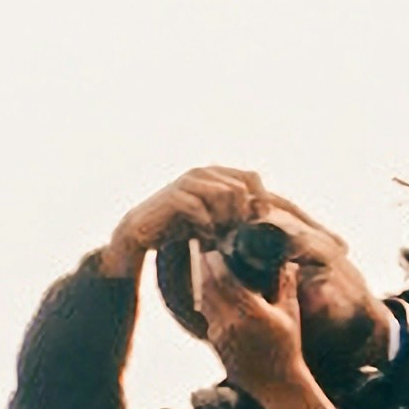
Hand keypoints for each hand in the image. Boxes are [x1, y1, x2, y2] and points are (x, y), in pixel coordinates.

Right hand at [103, 165, 267, 268]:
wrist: (141, 233)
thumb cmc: (179, 227)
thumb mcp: (214, 220)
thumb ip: (237, 213)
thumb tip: (266, 211)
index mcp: (215, 174)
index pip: (251, 178)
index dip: (262, 199)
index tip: (267, 223)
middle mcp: (203, 172)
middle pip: (241, 189)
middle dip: (240, 215)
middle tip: (228, 233)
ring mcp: (187, 182)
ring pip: (224, 194)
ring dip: (223, 220)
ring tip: (215, 235)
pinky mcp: (173, 196)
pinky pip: (200, 207)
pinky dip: (205, 225)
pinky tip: (203, 236)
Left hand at [192, 248, 334, 408]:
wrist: (276, 385)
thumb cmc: (287, 349)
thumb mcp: (290, 314)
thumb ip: (286, 286)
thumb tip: (288, 263)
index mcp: (250, 312)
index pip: (223, 280)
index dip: (214, 263)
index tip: (213, 250)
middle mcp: (230, 323)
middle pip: (207, 288)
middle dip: (203, 270)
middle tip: (203, 254)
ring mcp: (219, 335)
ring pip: (203, 302)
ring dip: (203, 285)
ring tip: (206, 271)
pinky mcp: (215, 344)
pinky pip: (207, 317)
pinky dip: (208, 303)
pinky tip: (213, 295)